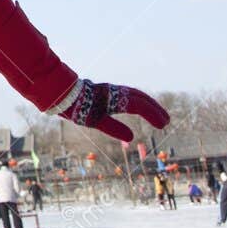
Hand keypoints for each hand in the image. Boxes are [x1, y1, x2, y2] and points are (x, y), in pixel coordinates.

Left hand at [53, 78, 169, 141]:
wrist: (60, 93)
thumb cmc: (77, 107)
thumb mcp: (95, 121)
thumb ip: (114, 128)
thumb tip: (131, 137)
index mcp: (115, 98)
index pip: (139, 106)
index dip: (152, 115)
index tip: (163, 125)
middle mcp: (115, 92)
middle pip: (140, 98)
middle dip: (154, 109)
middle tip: (166, 120)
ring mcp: (110, 90)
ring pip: (134, 95)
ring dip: (147, 104)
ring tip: (156, 115)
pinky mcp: (105, 92)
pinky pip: (127, 95)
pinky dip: (137, 102)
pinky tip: (138, 108)